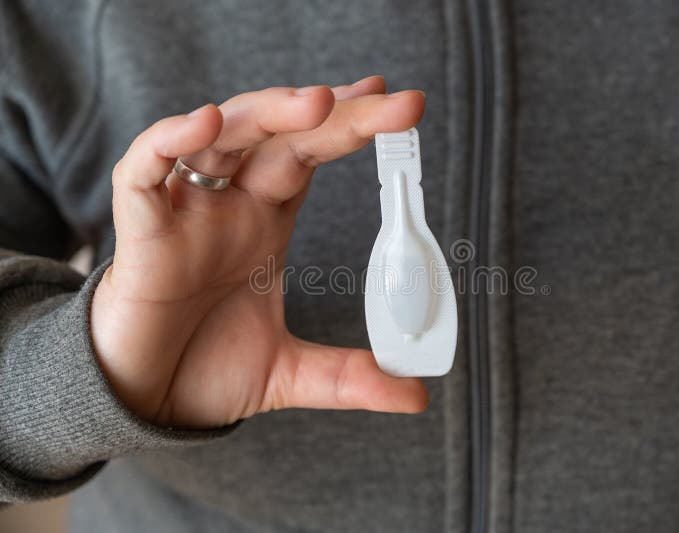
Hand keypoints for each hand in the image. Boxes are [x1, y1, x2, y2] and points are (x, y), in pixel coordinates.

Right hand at [90, 76, 427, 427]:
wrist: (142, 399)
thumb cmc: (202, 369)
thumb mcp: (289, 373)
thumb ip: (350, 377)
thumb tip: (416, 396)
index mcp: (266, 221)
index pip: (311, 155)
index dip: (349, 126)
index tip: (396, 105)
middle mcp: (230, 205)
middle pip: (282, 136)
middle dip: (332, 111)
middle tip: (387, 98)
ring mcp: (186, 212)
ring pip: (222, 137)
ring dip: (267, 113)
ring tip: (316, 103)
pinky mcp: (140, 233)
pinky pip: (144, 171)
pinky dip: (169, 141)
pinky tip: (206, 122)